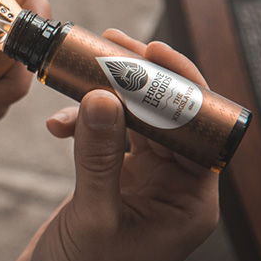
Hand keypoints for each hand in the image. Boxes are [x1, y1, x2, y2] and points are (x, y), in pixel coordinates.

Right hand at [13, 30, 219, 260]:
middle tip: (111, 46)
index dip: (181, 86)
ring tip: (79, 74)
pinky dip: (84, 125)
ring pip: (135, 122)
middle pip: (168, 118)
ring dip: (105, 99)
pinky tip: (58, 125)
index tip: (155, 50)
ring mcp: (146, 183)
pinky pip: (107, 138)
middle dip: (138, 81)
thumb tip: (102, 96)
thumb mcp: (95, 214)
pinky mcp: (117, 181)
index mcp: (192, 202)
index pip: (201, 130)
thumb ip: (99, 155)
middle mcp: (176, 188)